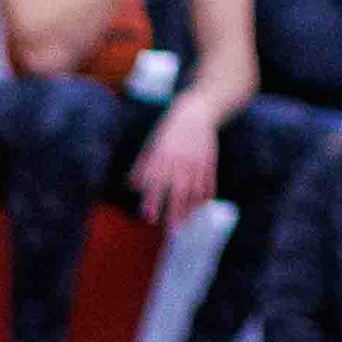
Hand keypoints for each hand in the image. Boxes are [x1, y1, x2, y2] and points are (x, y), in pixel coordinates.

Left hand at [128, 98, 220, 226]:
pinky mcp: (210, 160)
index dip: (153, 201)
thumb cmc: (168, 133)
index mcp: (162, 159)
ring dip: (191, 207)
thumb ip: (142, 167)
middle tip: (171, 228)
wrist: (196, 113)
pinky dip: (207, 193)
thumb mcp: (151, 147)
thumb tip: (132, 186)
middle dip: (175, 209)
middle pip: (178, 190)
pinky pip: (209, 180)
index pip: (156, 184)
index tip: (149, 218)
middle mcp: (180, 162)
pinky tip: (202, 206)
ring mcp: (197, 162)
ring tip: (185, 222)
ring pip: (195, 188)